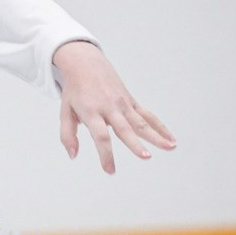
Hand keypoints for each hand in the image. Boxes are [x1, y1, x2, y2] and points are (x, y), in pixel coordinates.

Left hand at [53, 40, 174, 174]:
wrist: (85, 64)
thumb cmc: (75, 91)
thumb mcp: (65, 111)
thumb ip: (67, 135)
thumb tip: (73, 156)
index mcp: (91, 112)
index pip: (101, 136)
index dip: (106, 154)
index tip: (110, 170)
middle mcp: (109, 107)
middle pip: (124, 129)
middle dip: (136, 144)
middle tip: (146, 157)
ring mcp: (122, 103)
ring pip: (141, 121)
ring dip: (156, 135)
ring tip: (170, 147)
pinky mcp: (131, 101)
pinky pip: (147, 115)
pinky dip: (160, 126)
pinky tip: (170, 138)